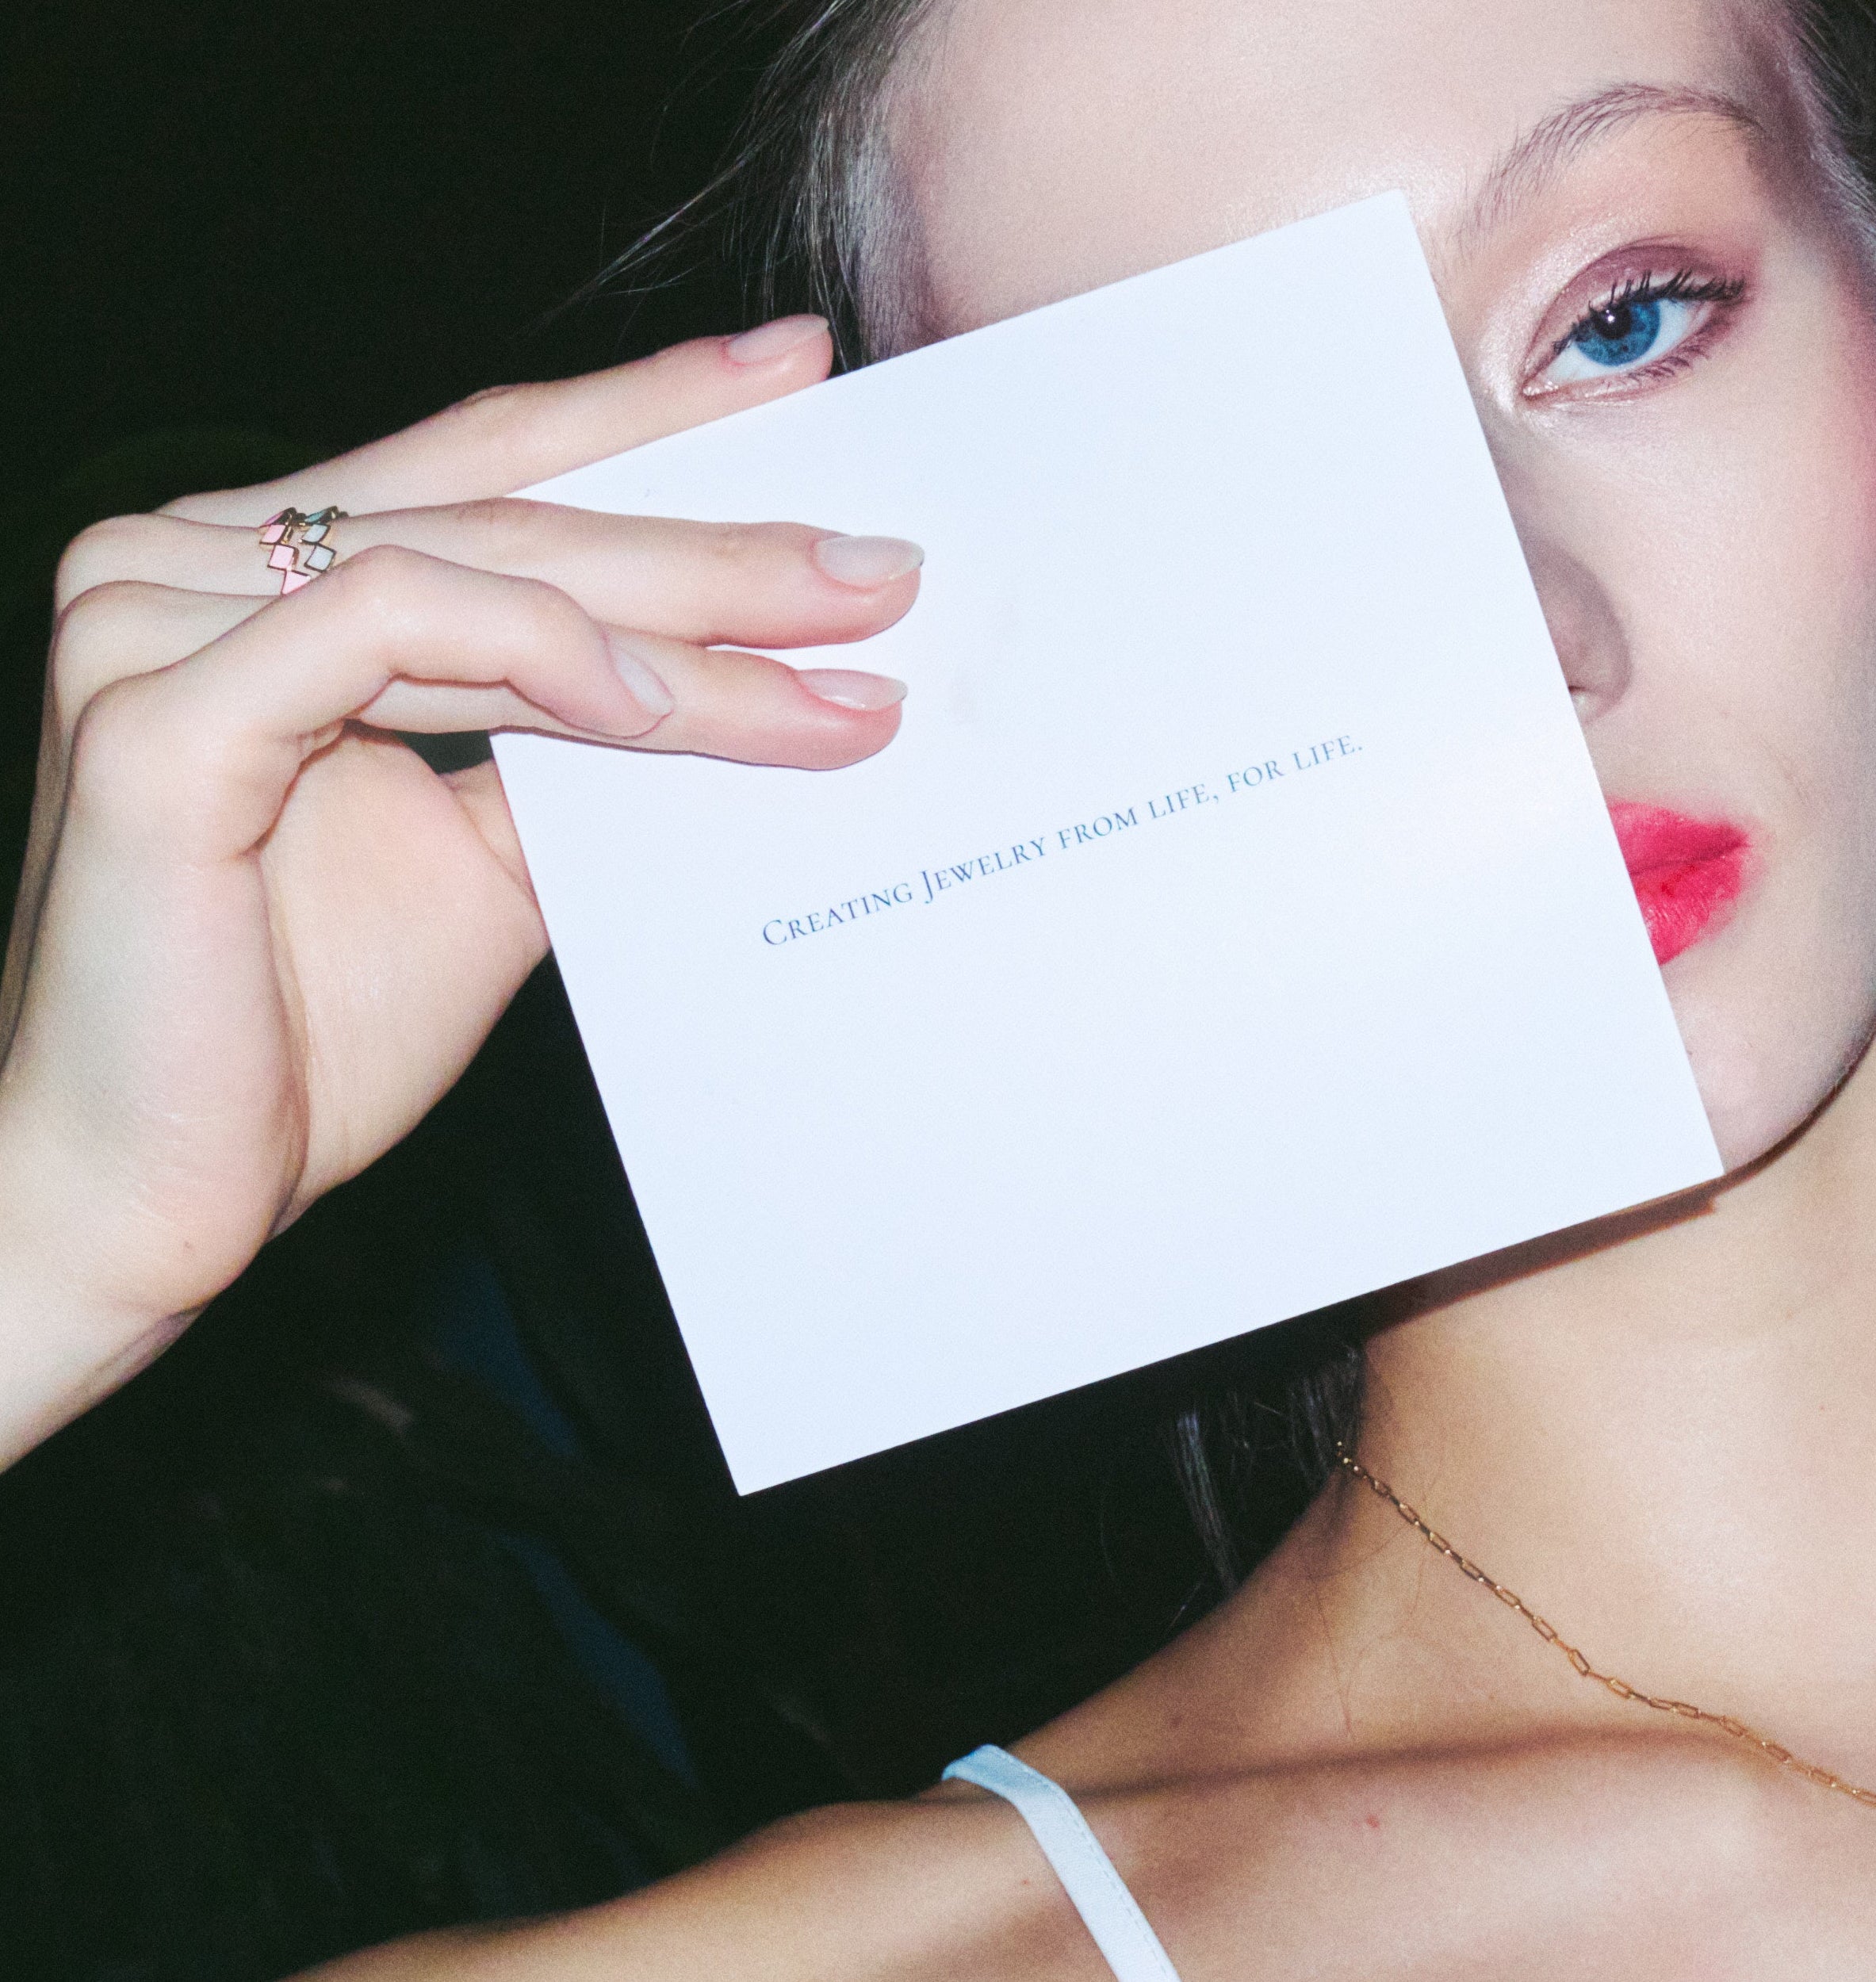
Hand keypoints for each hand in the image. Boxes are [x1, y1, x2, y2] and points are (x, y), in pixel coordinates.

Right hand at [0, 316, 914, 1466]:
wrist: (153, 1199)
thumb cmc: (303, 1028)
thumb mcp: (493, 856)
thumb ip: (594, 745)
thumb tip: (786, 678)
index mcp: (258, 574)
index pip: (490, 462)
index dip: (651, 416)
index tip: (805, 378)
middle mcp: (186, 559)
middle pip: (510, 507)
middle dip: (721, 536)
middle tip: (886, 562)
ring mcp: (152, 619)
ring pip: (481, 564)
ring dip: (684, 618)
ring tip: (841, 657)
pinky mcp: (155, 713)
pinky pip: (392, 625)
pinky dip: (542, 652)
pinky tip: (658, 702)